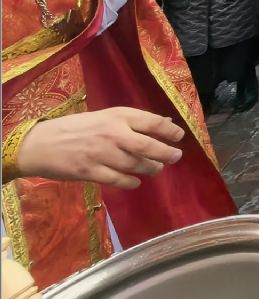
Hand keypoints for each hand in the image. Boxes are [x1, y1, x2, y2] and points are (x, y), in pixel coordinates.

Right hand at [14, 107, 184, 189]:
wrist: (39, 144)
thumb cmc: (74, 128)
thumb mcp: (104, 117)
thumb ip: (133, 121)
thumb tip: (164, 122)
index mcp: (117, 116)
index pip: (151, 122)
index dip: (169, 130)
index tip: (179, 136)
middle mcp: (112, 133)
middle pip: (148, 145)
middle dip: (166, 152)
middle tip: (176, 157)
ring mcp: (102, 154)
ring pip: (135, 164)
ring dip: (150, 168)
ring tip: (156, 169)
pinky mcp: (90, 172)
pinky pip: (118, 180)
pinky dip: (131, 182)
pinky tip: (136, 181)